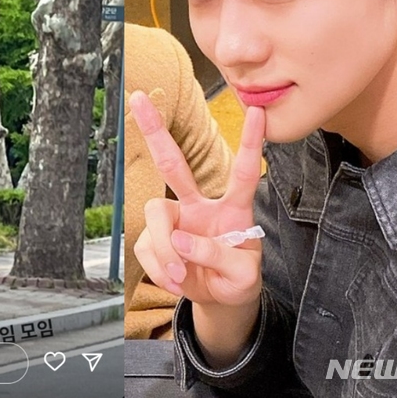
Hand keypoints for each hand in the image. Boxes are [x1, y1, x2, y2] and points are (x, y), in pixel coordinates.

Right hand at [131, 90, 264, 307]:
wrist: (218, 299)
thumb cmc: (236, 277)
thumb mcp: (242, 275)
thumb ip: (218, 256)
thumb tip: (181, 242)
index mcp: (232, 208)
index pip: (242, 172)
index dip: (251, 143)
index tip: (258, 112)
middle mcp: (199, 205)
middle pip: (173, 163)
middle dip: (155, 130)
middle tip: (138, 98)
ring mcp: (175, 219)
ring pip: (155, 212)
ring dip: (165, 248)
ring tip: (180, 276)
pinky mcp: (154, 238)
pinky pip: (146, 247)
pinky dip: (159, 269)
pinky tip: (175, 280)